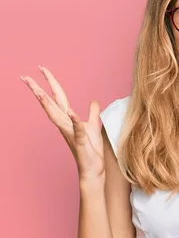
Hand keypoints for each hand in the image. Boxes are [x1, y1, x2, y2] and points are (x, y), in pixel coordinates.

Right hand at [21, 66, 104, 181]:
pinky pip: (77, 130)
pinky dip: (75, 121)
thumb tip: (94, 100)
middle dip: (38, 90)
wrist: (92, 169)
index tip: (41, 69)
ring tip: (39, 91)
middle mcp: (66, 125)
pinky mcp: (81, 142)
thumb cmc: (91, 149)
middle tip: (25, 77)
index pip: (57, 97)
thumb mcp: (94, 126)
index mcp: (68, 119)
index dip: (50, 83)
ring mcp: (71, 133)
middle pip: (50, 104)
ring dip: (48, 104)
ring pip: (57, 116)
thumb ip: (93, 113)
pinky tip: (72, 113)